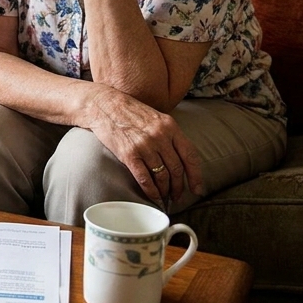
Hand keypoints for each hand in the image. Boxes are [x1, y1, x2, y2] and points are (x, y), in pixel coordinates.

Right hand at [79, 84, 204, 204]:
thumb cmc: (130, 112)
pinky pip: (145, 178)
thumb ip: (169, 134)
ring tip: (165, 197)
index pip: (190, 155)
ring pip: (162, 176)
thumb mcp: (156, 118)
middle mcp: (160, 136)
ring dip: (165, 191)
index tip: (197, 189)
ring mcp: (145, 146)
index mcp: (170, 126)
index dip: (196, 175)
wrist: (104, 105)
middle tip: (177, 196)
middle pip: (176, 169)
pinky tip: (153, 196)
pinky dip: (151, 191)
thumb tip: (180, 157)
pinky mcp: (129, 154)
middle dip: (179, 187)